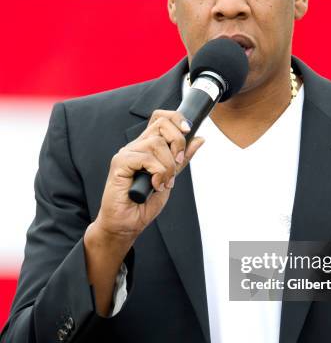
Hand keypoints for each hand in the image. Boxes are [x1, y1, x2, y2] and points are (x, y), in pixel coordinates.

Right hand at [92, 110, 204, 243]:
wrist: (127, 224)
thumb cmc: (143, 204)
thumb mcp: (171, 178)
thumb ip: (182, 159)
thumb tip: (199, 139)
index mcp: (147, 146)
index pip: (161, 118)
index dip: (176, 118)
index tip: (188, 131)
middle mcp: (136, 146)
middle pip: (161, 124)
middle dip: (177, 143)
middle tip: (178, 163)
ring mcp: (127, 153)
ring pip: (156, 143)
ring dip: (168, 165)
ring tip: (164, 182)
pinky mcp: (119, 163)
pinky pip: (145, 157)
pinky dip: (157, 172)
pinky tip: (154, 185)